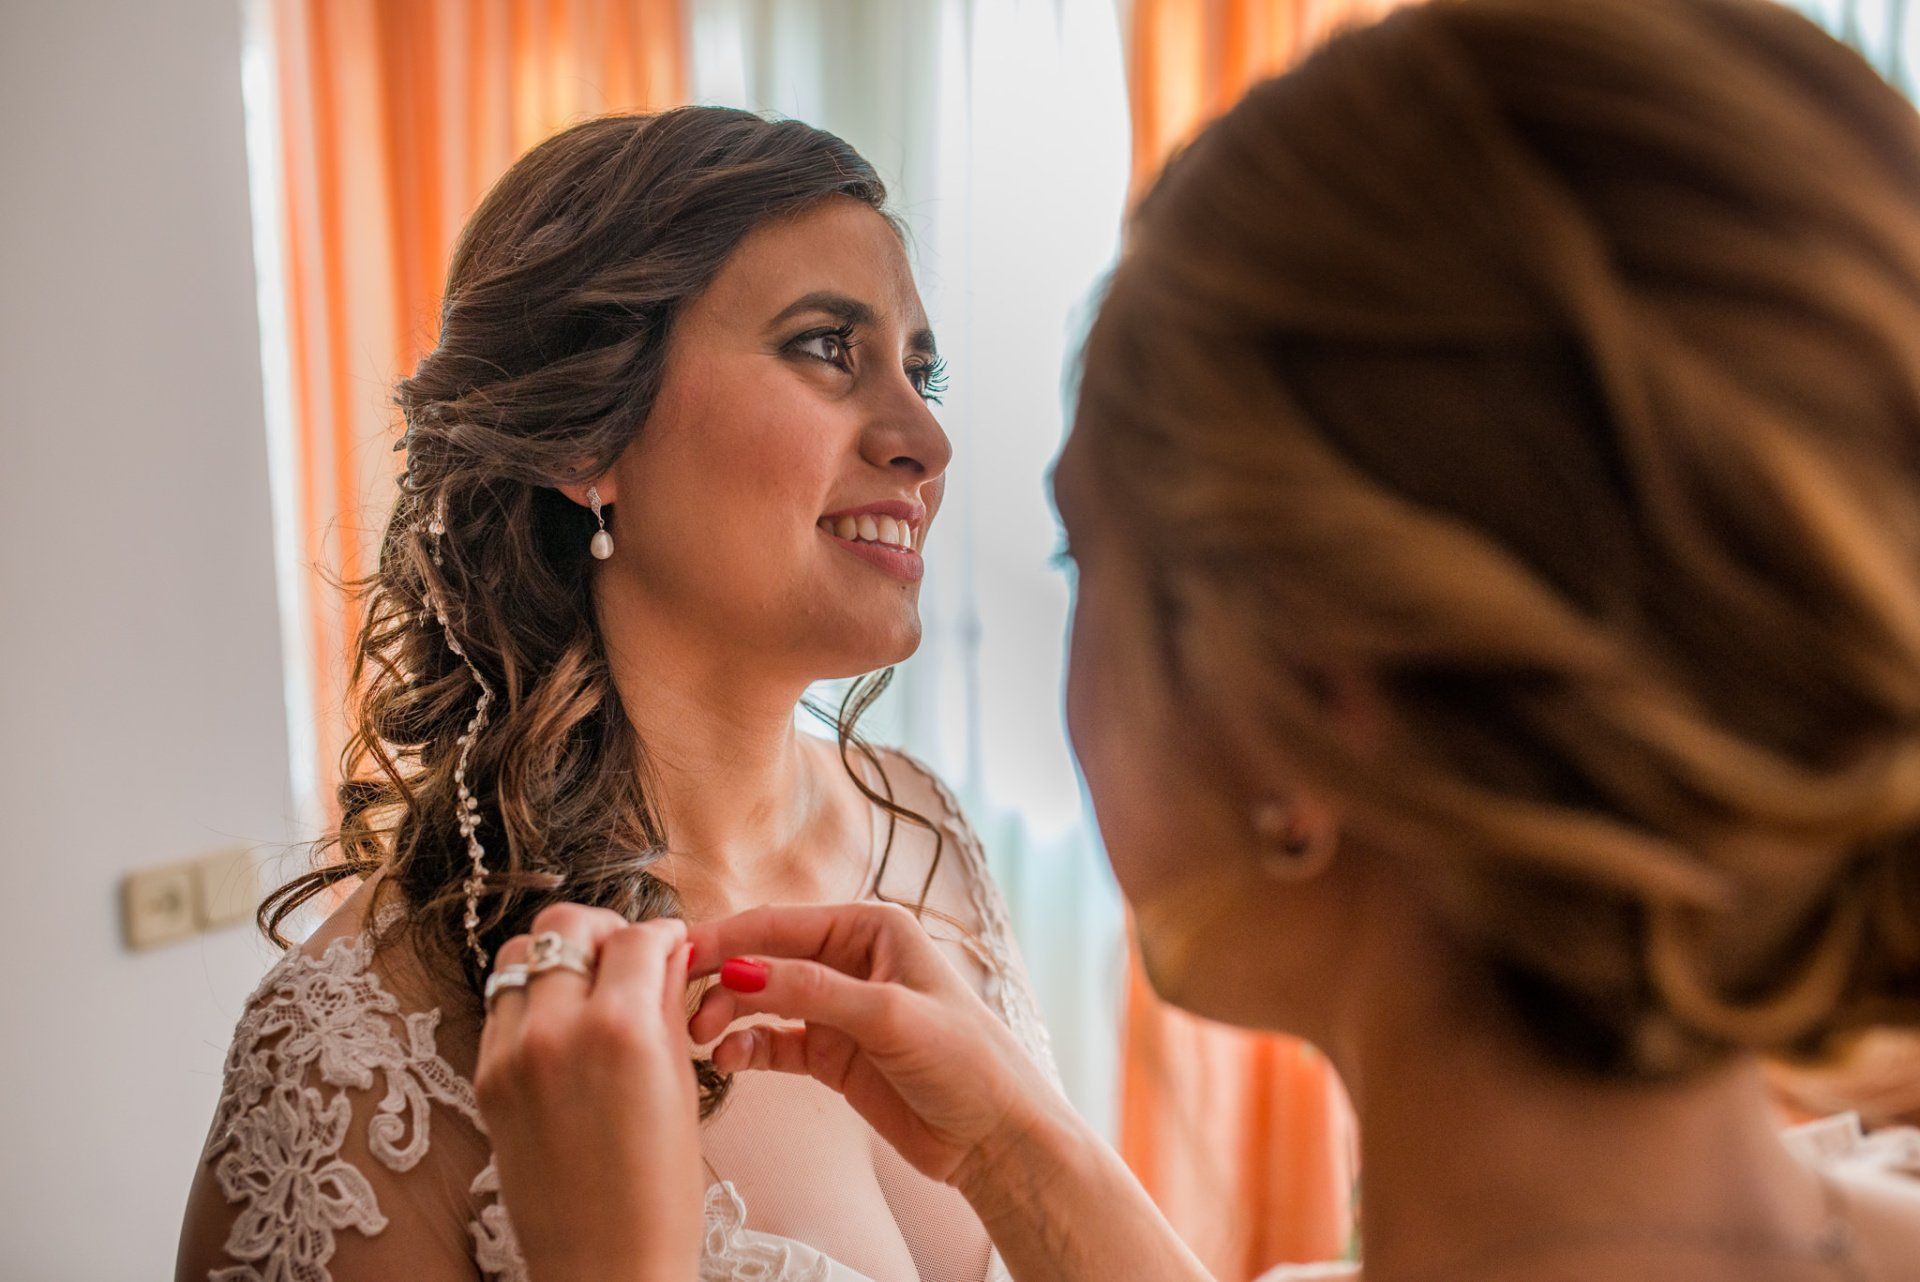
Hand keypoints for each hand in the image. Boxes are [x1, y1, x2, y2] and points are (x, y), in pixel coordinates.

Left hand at [475, 904, 701, 1281]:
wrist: (604, 1265)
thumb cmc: (659, 1190)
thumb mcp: (680, 1084)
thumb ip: (667, 1004)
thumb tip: (667, 951)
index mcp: (620, 1031)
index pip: (634, 937)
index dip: (661, 933)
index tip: (670, 944)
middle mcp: (555, 1031)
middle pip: (562, 926)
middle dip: (601, 929)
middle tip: (625, 954)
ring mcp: (509, 1054)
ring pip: (518, 956)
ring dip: (557, 958)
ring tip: (588, 987)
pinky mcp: (484, 1079)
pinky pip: (500, 1007)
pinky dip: (530, 999)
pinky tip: (562, 1027)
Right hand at [685, 901, 1070, 1194]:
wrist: (996, 1137)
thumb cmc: (966, 1061)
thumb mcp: (889, 1016)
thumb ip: (813, 992)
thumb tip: (739, 970)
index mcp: (872, 929)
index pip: (782, 923)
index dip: (727, 937)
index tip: (678, 952)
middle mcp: (851, 961)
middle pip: (765, 958)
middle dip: (721, 978)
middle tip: (682, 1006)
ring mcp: (838, 1010)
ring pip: (763, 1000)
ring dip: (729, 1014)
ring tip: (702, 1037)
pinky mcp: (832, 1055)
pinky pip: (775, 1042)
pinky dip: (747, 1047)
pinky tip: (728, 1059)